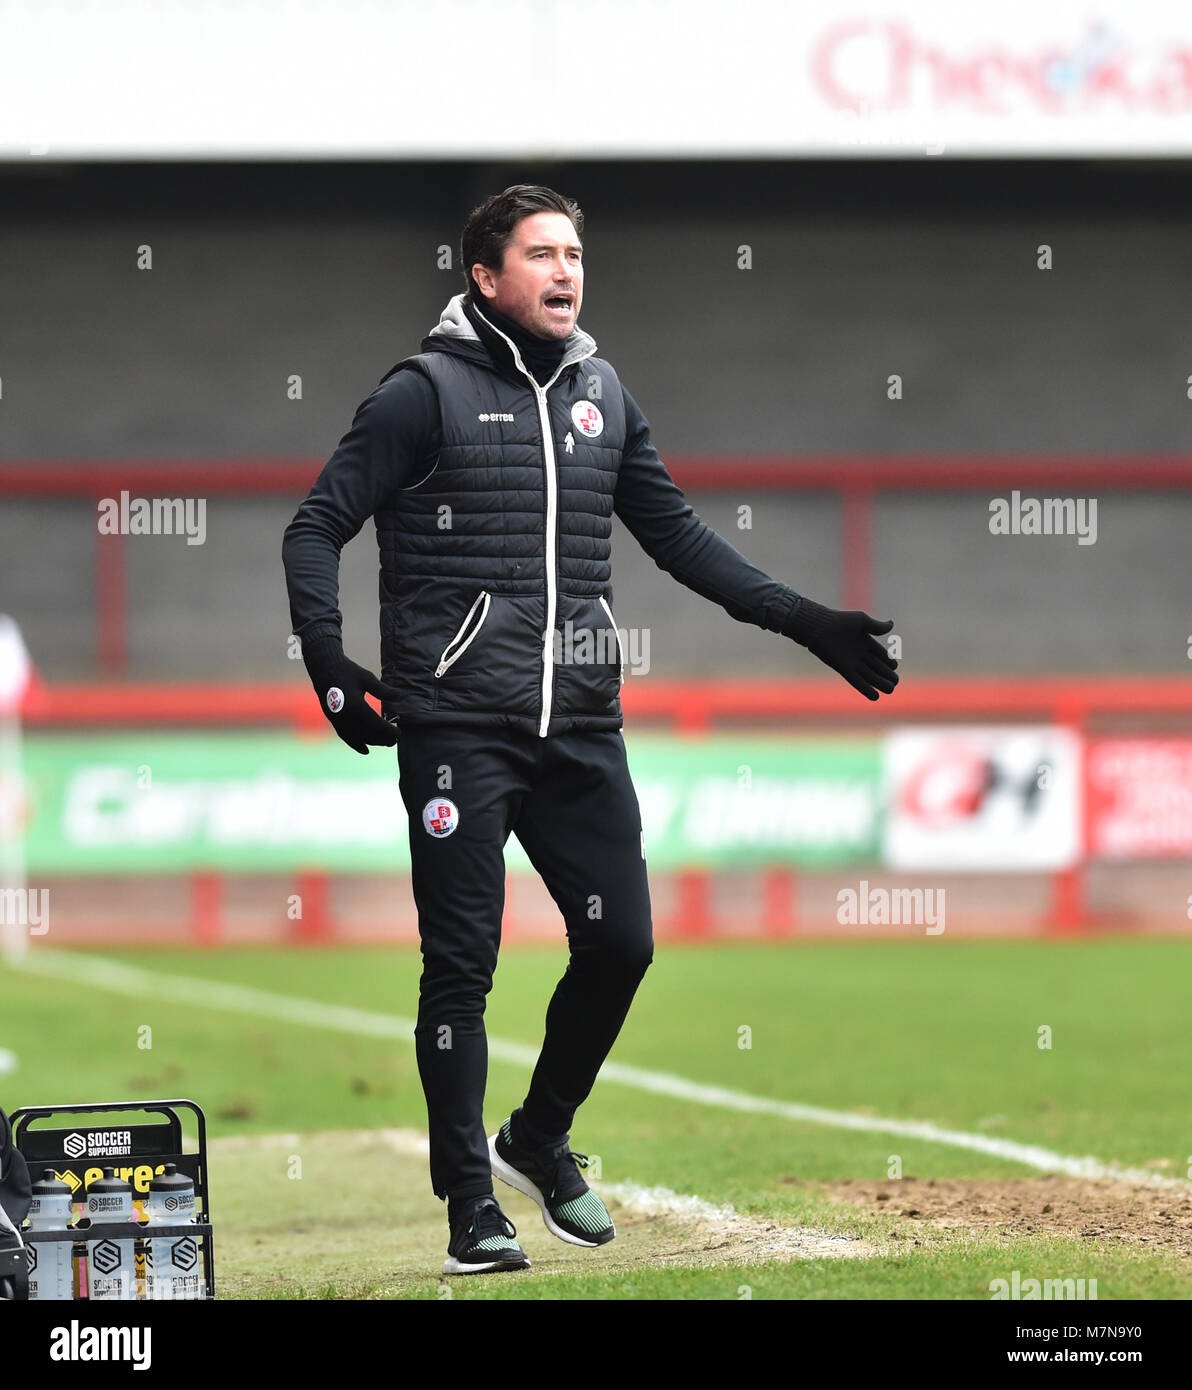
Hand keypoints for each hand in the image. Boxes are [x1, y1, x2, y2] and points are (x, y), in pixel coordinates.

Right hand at [300, 636, 401, 752]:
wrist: (324, 669)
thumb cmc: (347, 671)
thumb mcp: (367, 678)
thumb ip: (383, 690)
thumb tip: (399, 696)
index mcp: (356, 706)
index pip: (377, 725)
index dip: (389, 732)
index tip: (400, 733)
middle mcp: (346, 717)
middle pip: (369, 734)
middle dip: (383, 739)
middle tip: (396, 740)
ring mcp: (338, 720)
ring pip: (358, 738)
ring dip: (373, 742)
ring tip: (385, 743)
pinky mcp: (333, 721)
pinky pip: (346, 737)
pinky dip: (356, 744)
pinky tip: (365, 751)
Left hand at [784, 598, 898, 700]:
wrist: (819, 626)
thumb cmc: (839, 620)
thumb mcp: (861, 620)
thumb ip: (877, 626)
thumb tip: (892, 624)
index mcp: (866, 642)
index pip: (882, 656)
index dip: (889, 662)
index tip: (894, 667)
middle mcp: (860, 654)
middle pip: (877, 668)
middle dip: (887, 675)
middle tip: (895, 681)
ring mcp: (852, 663)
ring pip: (869, 676)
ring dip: (880, 683)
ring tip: (890, 689)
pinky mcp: (843, 669)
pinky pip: (857, 681)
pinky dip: (865, 689)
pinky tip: (875, 696)